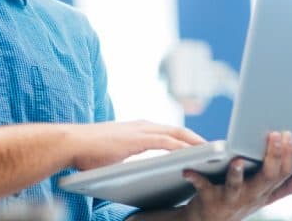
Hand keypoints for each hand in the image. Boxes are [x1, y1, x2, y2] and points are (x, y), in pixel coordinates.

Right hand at [70, 120, 205, 170]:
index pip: (171, 132)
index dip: (189, 139)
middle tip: (218, 150)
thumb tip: (134, 165)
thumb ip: (129, 155)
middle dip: (200, 140)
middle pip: (180, 130)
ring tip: (215, 153)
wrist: (73, 143)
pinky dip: (185, 147)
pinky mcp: (139, 138)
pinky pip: (169, 142)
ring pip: (179, 134)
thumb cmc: (89, 152)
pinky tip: (196, 155)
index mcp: (139, 129)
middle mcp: (144, 125)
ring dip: (198, 143)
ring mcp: (142, 130)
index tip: (203, 149)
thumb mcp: (116, 153)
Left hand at [182, 131, 291, 220]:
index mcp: (264, 192)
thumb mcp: (265, 196)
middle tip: (274, 135)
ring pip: (237, 187)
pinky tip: (189, 170)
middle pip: (267, 177)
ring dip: (237, 173)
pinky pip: (203, 188)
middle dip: (272, 156)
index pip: (283, 174)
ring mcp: (230, 199)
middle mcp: (251, 196)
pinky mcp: (209, 199)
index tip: (288, 135)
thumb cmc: (239, 202)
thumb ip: (285, 187)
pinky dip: (196, 178)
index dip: (289, 156)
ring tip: (237, 160)